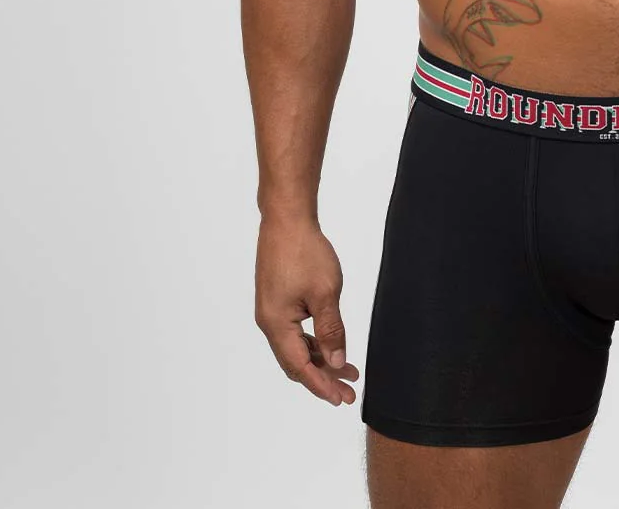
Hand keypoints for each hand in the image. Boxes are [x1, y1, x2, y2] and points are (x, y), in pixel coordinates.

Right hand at [255, 215, 360, 405]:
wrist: (287, 219)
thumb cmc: (304, 252)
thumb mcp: (326, 293)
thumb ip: (331, 330)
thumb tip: (337, 361)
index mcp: (276, 325)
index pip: (300, 367)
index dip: (321, 385)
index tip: (340, 399)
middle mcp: (269, 322)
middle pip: (296, 361)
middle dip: (323, 377)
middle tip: (349, 391)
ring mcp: (272, 311)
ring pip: (297, 347)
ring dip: (321, 358)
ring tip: (348, 370)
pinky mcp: (278, 300)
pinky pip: (296, 331)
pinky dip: (314, 341)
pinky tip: (331, 343)